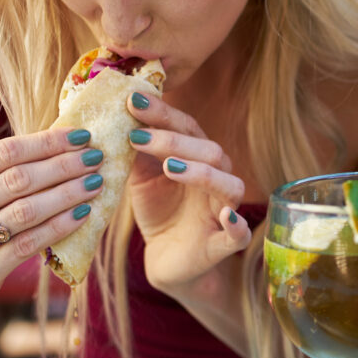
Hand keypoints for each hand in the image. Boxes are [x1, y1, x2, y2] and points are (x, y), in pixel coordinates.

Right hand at [0, 128, 103, 311]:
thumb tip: (61, 144)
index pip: (3, 154)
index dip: (47, 142)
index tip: (81, 136)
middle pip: (18, 181)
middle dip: (63, 166)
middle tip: (96, 157)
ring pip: (26, 213)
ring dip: (68, 194)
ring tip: (95, 183)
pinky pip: (28, 245)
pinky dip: (60, 227)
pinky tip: (82, 214)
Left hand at [124, 91, 250, 291]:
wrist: (166, 256)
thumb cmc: (159, 209)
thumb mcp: (141, 176)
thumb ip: (136, 151)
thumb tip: (117, 116)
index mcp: (200, 157)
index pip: (188, 127)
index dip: (163, 114)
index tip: (133, 102)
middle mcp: (218, 178)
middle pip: (210, 151)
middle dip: (173, 141)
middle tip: (137, 137)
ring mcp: (224, 210)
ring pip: (229, 185)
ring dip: (202, 173)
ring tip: (170, 167)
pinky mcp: (223, 243)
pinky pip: (239, 234)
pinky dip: (236, 226)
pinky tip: (227, 217)